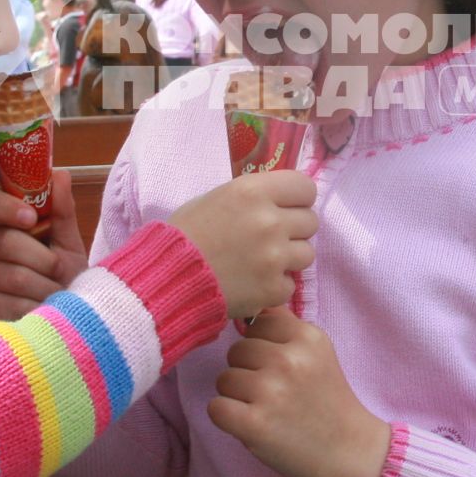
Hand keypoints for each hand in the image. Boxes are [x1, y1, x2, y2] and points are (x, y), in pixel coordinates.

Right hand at [0, 168, 85, 320]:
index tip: (30, 218)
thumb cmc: (64, 277)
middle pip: (4, 241)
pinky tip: (41, 309)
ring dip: (44, 286)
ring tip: (54, 293)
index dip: (4, 207)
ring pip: (12, 275)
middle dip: (43, 258)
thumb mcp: (68, 242)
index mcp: (4, 225)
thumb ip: (62, 211)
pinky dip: (35, 307)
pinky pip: (10, 303)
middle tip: (59, 270)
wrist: (63, 320)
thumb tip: (59, 174)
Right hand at [167, 170, 315, 321]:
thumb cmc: (184, 235)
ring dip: (289, 258)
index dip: (298, 198)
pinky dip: (275, 285)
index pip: (305, 187)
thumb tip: (279, 201)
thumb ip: (253, 197)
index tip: (286, 207)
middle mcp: (270, 221)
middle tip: (269, 238)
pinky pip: (290, 284)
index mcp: (254, 191)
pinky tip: (252, 283)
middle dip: (294, 229)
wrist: (165, 280)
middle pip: (310, 221)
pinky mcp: (274, 289)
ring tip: (261, 262)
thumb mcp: (216, 198)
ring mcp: (275, 257)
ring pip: (306, 253)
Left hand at [207, 309, 391, 476]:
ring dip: (237, 396)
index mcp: (307, 337)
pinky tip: (251, 424)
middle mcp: (288, 360)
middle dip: (247, 371)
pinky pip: (216, 407)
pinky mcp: (254, 423)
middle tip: (274, 393)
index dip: (262, 347)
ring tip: (267, 410)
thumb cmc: (327, 400)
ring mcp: (270, 391)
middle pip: (236, 351)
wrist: (349, 450)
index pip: (257, 324)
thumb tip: (252, 303)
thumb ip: (286, 327)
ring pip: (224, 379)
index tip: (280, 368)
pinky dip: (227, 418)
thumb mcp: (318, 353)